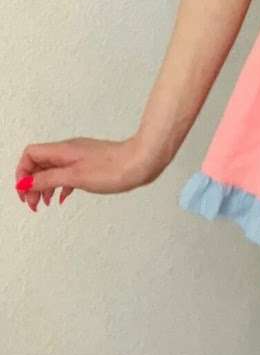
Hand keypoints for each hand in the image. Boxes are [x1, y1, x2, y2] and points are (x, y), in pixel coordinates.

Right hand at [14, 135, 166, 209]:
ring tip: (43, 203)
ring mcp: (80, 156)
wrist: (142, 162)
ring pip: (52, 170)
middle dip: (31, 183)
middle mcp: (69, 150)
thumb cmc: (114, 168)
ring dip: (44, 186)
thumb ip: (49, 179)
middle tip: (32, 203)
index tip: (24, 192)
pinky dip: (60, 186)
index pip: (31, 155)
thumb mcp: (75, 177)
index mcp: (63, 150)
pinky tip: (63, 197)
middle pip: (39, 163)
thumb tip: (26, 182)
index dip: (22, 172)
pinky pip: (67, 173)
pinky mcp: (90, 164)